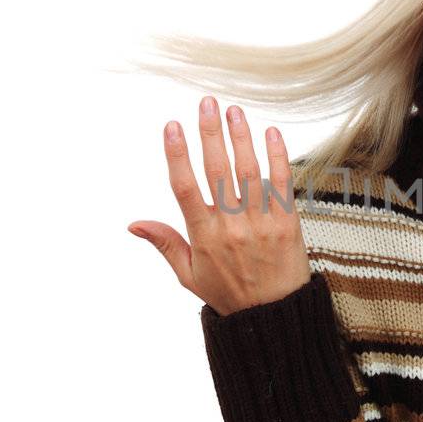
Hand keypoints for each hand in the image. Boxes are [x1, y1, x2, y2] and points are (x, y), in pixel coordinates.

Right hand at [127, 96, 312, 316]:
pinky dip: (278, 158)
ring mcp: (261, 224)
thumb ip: (165, 243)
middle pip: (217, 172)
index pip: (185, 189)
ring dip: (241, 138)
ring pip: (249, 173)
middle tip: (207, 103)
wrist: (275, 318)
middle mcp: (231, 227)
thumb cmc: (229, 294)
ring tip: (234, 111)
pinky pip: (283, 185)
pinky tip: (272, 133)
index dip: (177, 155)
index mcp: (203, 237)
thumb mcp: (189, 275)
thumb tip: (134, 223)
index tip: (172, 126)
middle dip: (210, 134)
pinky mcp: (287, 224)